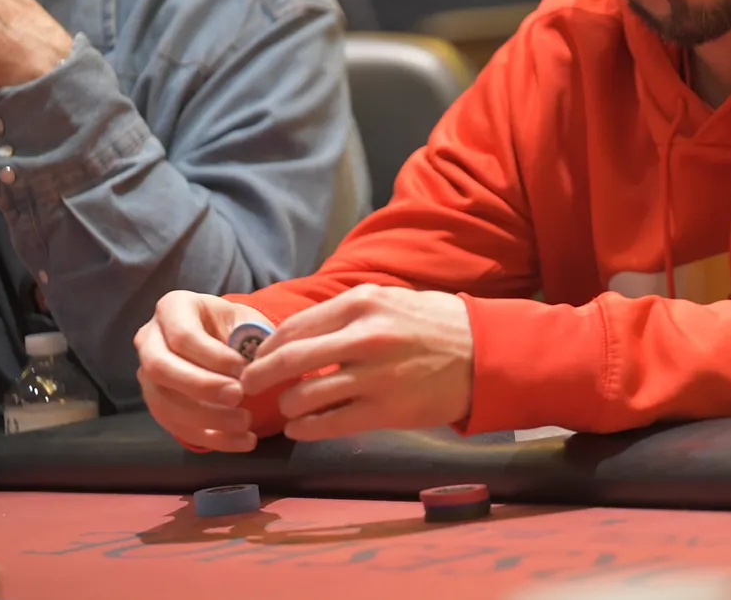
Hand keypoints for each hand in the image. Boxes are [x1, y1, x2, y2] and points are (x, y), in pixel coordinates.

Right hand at [135, 290, 273, 452]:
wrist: (225, 340)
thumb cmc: (235, 325)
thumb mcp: (244, 319)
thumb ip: (249, 336)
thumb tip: (255, 364)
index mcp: (173, 308)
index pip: (182, 335)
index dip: (211, 355)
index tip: (243, 368)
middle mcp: (149, 339)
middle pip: (161, 368)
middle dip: (201, 386)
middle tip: (238, 397)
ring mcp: (147, 374)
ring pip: (164, 402)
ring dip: (206, 418)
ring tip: (246, 423)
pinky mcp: (157, 403)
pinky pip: (174, 426)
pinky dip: (210, 437)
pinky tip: (242, 441)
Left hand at [241, 284, 473, 440]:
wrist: (484, 354)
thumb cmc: (435, 325)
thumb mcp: (391, 301)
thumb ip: (346, 314)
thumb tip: (297, 334)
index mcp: (362, 303)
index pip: (294, 327)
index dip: (266, 347)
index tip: (255, 359)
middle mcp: (364, 336)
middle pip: (289, 360)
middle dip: (258, 376)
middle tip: (246, 387)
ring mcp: (374, 375)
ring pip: (304, 396)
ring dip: (287, 407)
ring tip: (287, 410)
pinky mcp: (385, 410)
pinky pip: (328, 424)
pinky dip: (305, 429)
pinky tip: (301, 427)